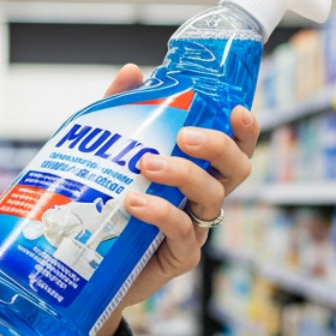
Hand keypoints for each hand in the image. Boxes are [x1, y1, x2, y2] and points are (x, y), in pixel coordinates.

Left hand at [85, 63, 257, 335]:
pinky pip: (184, 233)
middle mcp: (203, 197)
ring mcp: (196, 228)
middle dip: (218, 147)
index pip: (234, 145)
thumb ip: (122, 112)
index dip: (245, 129)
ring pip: (212, 198)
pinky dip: (163, 214)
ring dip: (184, 175)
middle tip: (186, 135)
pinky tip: (137, 203)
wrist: (90, 263)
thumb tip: (133, 71)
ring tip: (148, 165)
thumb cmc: (109, 204)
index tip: (236, 110)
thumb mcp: (110, 152)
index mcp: (198, 169)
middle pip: (237, 170)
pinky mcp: (181, 256)